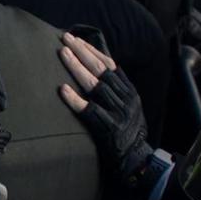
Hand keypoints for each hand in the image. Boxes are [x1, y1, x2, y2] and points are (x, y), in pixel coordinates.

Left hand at [58, 32, 155, 189]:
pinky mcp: (109, 129)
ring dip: (78, 69)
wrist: (138, 160)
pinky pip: (91, 112)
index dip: (93, 50)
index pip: (110, 64)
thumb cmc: (126, 132)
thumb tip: (95, 69)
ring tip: (63, 54)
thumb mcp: (127, 106)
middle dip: (83, 52)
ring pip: (96, 87)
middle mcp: (125, 99)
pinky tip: (63, 90)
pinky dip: (76, 100)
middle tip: (66, 39)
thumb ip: (114, 89)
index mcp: (129, 92)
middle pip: (102, 70)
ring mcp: (118, 114)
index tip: (77, 39)